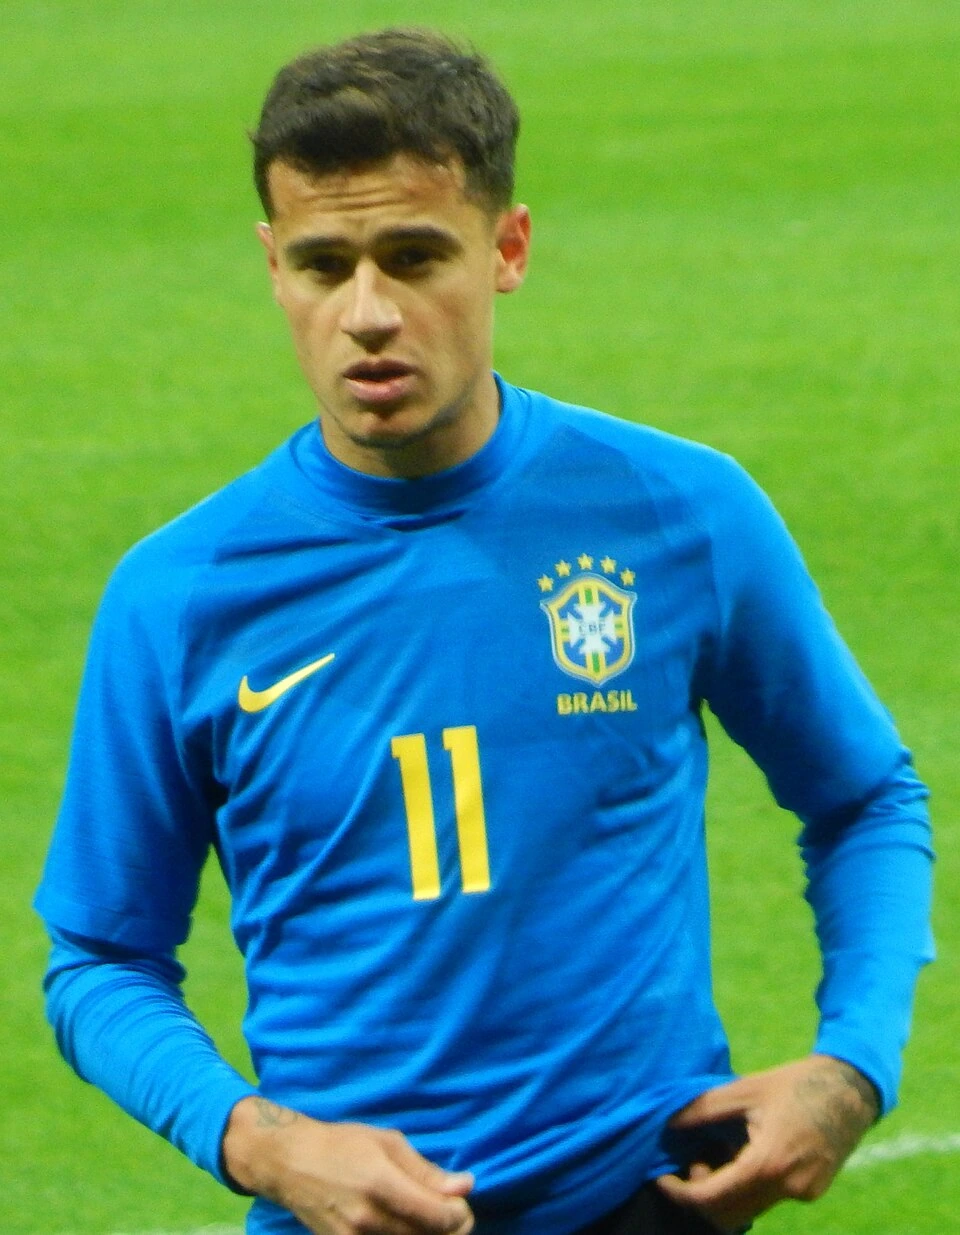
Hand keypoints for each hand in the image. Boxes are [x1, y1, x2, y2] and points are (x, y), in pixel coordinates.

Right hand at [222, 1096, 474, 1234]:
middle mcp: (368, 1218)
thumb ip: (426, 1170)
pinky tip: (402, 1225)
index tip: (461, 1204)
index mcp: (382, 1184)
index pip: (437, 1217)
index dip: (459, 1215)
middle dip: (447, 1228)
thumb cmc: (342, 1143)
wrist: (291, 1163)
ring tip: (425, 1216)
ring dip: (424, 1234)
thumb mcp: (388, 1143)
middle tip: (450, 1213)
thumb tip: (465, 1185)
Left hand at [656, 1054, 878, 1231]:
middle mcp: (788, 1188)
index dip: (681, 1193)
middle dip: (701, 1195)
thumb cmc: (794, 1083)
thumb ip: (702, 1109)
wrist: (850, 1089)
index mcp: (768, 1163)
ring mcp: (803, 1194)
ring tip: (719, 1150)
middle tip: (689, 1162)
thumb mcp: (744, 1089)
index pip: (712, 1199)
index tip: (661, 1179)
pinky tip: (743, 1151)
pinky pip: (767, 1199)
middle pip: (728, 1215)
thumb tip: (667, 1125)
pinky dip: (746, 1185)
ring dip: (724, 1190)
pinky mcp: (812, 1191)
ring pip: (748, 1209)